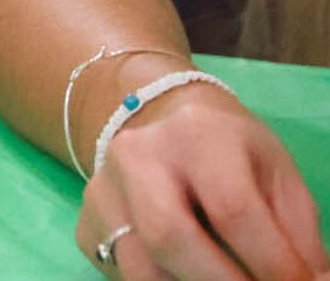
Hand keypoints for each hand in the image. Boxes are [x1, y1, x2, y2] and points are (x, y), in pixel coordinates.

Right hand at [80, 82, 328, 279]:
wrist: (158, 119)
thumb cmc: (232, 153)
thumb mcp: (277, 179)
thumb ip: (298, 240)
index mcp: (197, 134)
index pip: (232, 210)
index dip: (272, 265)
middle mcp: (137, 155)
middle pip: (169, 237)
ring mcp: (103, 190)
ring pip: (141, 268)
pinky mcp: (87, 225)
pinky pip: (124, 275)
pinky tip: (191, 275)